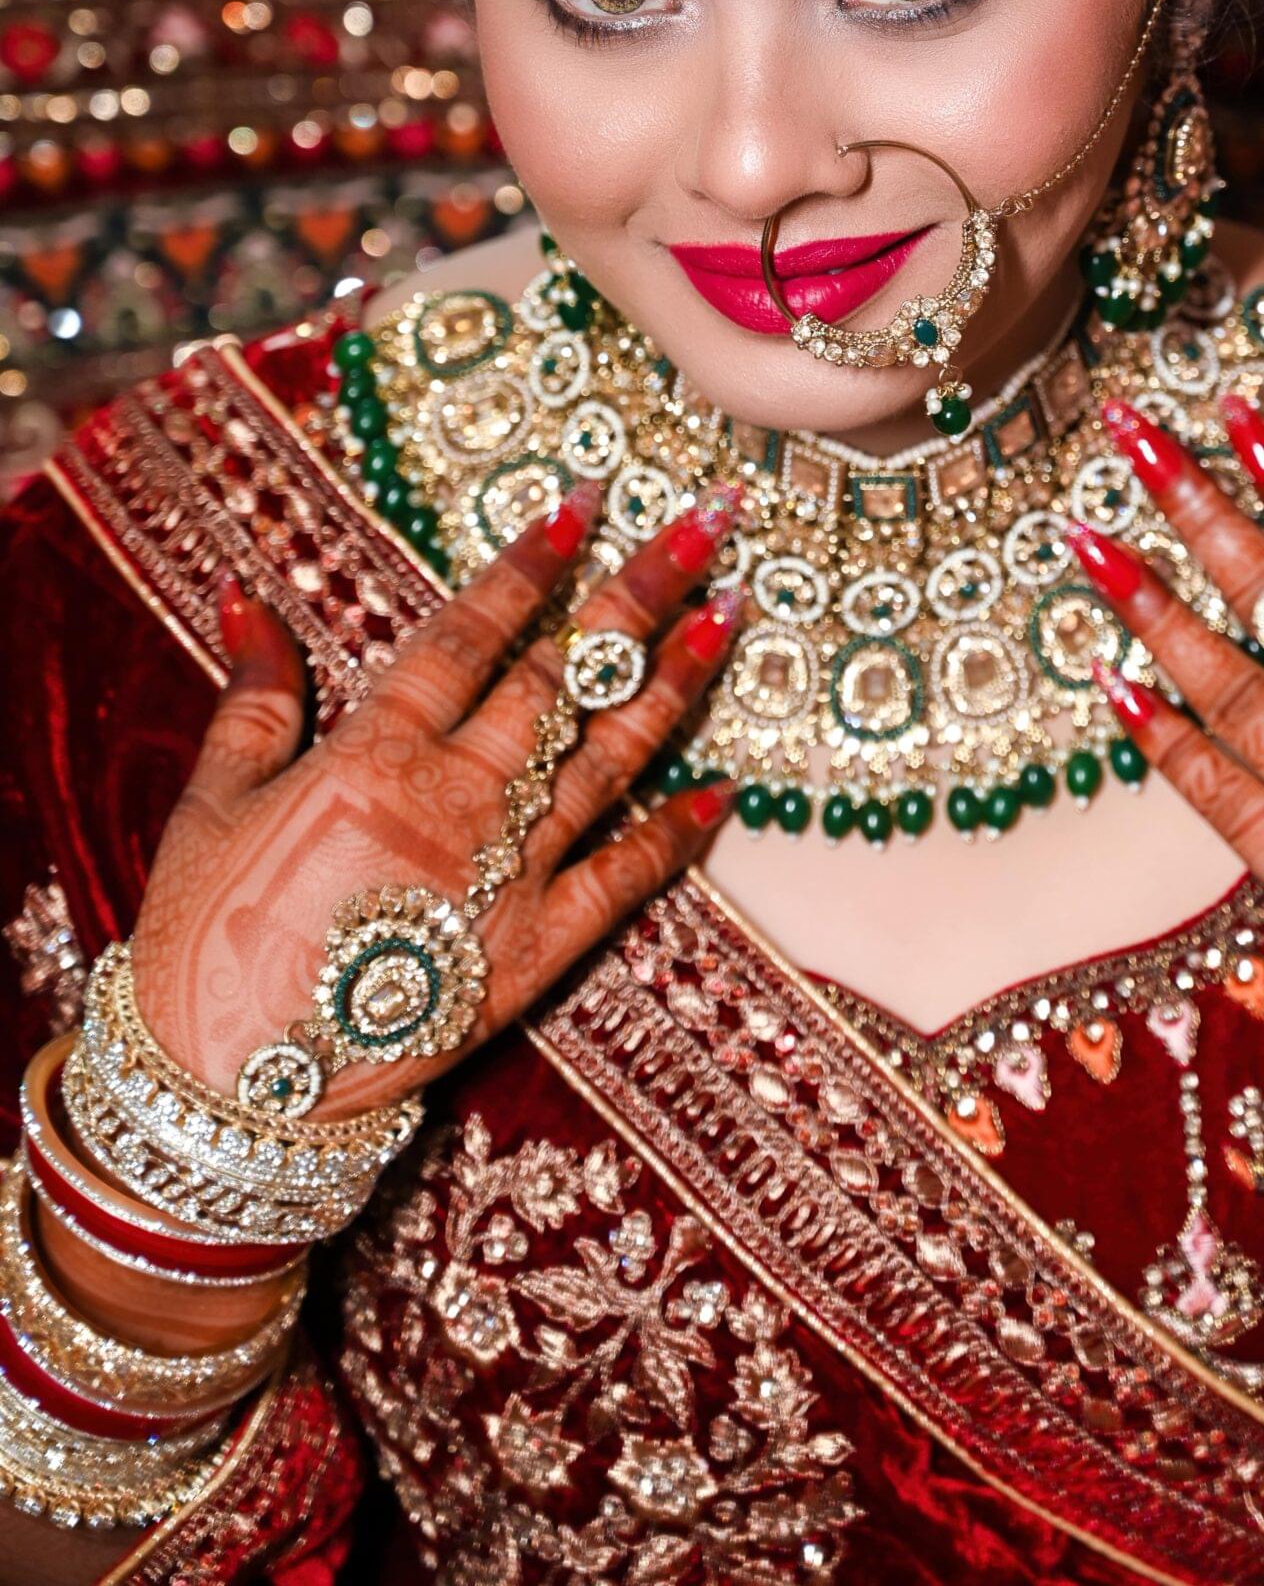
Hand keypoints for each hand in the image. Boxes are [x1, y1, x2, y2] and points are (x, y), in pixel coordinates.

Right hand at [129, 483, 744, 1111]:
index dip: (531, 564)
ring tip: (731, 612)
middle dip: (640, 590)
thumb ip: (251, 696)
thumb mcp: (210, 802)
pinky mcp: (535, 953)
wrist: (227, 1091)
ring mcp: (505, 876)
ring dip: (677, 683)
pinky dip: (677, 833)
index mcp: (373, 754)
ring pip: (610, 758)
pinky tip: (725, 788)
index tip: (586, 500)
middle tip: (708, 523)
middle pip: (565, 676)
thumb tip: (249, 595)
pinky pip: (623, 882)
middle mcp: (455, 800)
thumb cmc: (204, 939)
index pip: (471, 634)